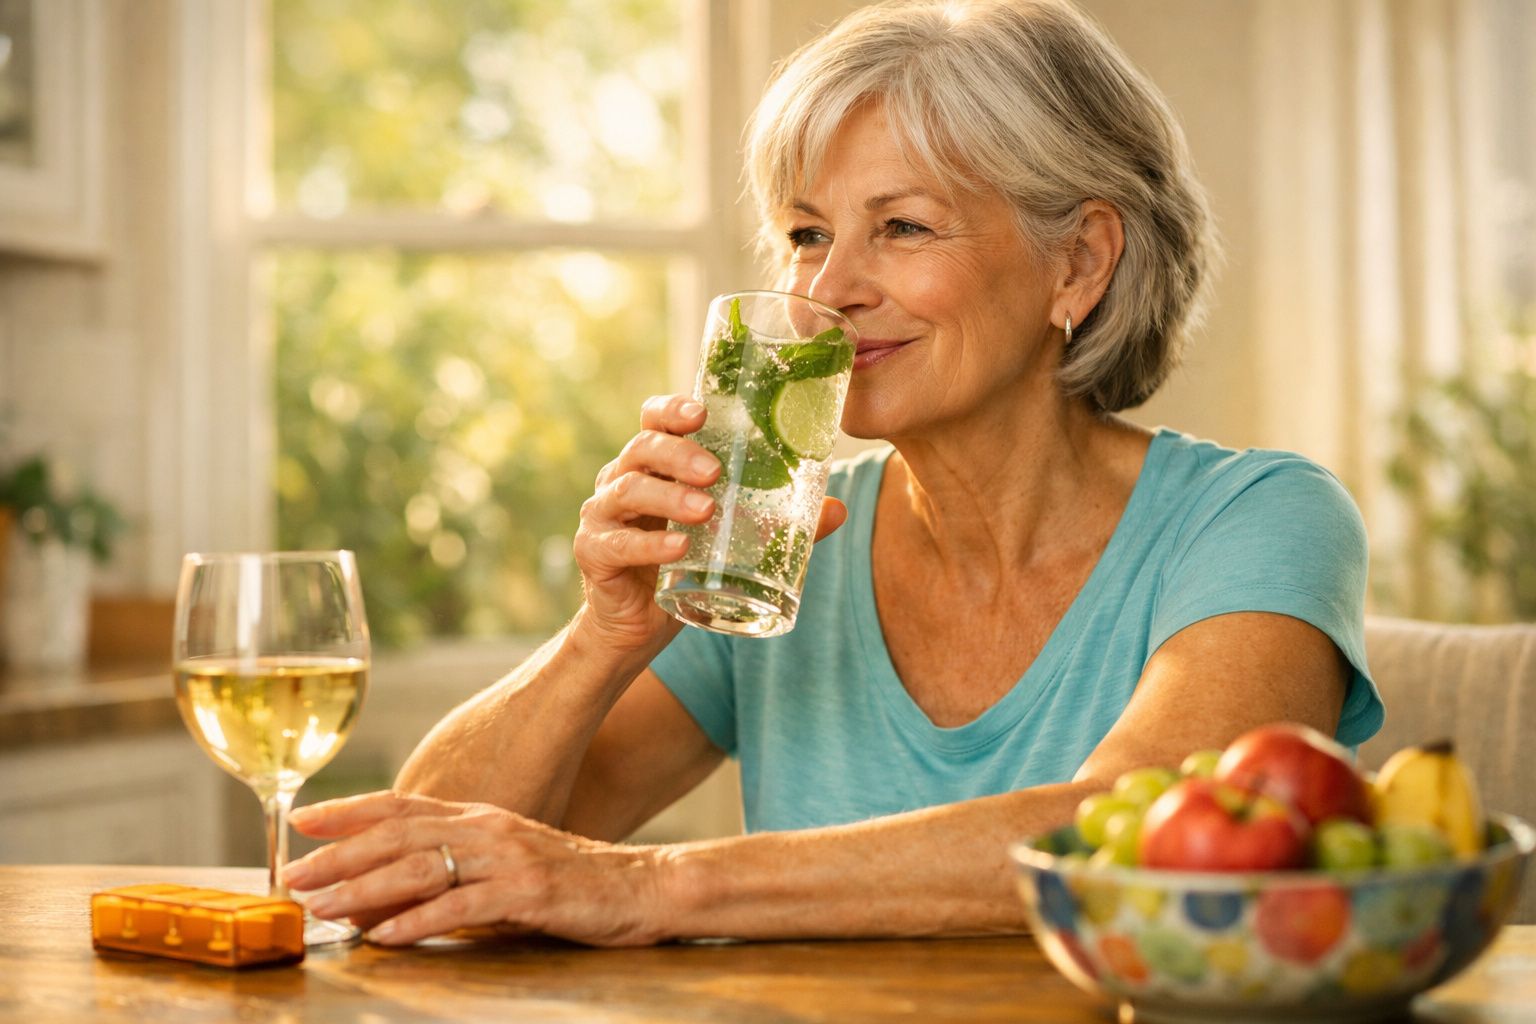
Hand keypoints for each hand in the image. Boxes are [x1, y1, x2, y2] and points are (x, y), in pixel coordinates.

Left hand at [285, 791, 669, 947]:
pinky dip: (417, 921)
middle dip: (341, 853)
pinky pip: (460, 906)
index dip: (350, 810)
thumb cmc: (573, 881)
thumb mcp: (506, 866)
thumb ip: (454, 872)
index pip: (403, 805)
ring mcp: (507, 857)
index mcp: (481, 817)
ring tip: (323, 908)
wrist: (643, 886)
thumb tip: (387, 894)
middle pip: (400, 833)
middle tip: (295, 874)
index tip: (302, 821)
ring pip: (421, 866)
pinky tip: (384, 936)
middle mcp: (488, 828)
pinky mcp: (527, 891)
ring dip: (365, 888)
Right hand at [572, 394, 846, 650]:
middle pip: (643, 448)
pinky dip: (648, 544)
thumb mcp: (731, 540)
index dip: (672, 408)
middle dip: (679, 453)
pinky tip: (677, 548)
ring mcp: (602, 515)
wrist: (635, 626)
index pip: (654, 420)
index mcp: (654, 465)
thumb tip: (837, 508)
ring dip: (668, 496)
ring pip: (628, 490)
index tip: (701, 411)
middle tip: (715, 471)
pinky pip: (617, 542)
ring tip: (705, 510)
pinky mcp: (593, 552)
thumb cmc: (683, 567)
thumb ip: (778, 523)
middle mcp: (622, 480)